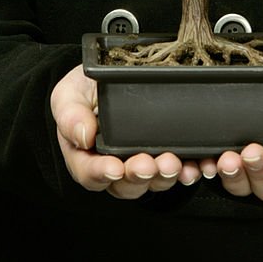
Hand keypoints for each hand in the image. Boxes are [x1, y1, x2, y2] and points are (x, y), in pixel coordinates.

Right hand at [51, 64, 201, 197]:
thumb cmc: (85, 89)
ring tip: (174, 163)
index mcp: (86, 156)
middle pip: (125, 184)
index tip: (114, 168)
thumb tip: (82, 135)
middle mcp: (114, 165)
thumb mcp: (69, 94)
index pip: (90, 174)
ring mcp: (140, 162)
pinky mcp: (163, 155)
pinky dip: (187, 171)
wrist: (106, 77)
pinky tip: (194, 166)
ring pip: (152, 182)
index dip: (102, 174)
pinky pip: (177, 171)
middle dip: (139, 176)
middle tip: (149, 165)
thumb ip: (70, 114)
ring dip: (164, 176)